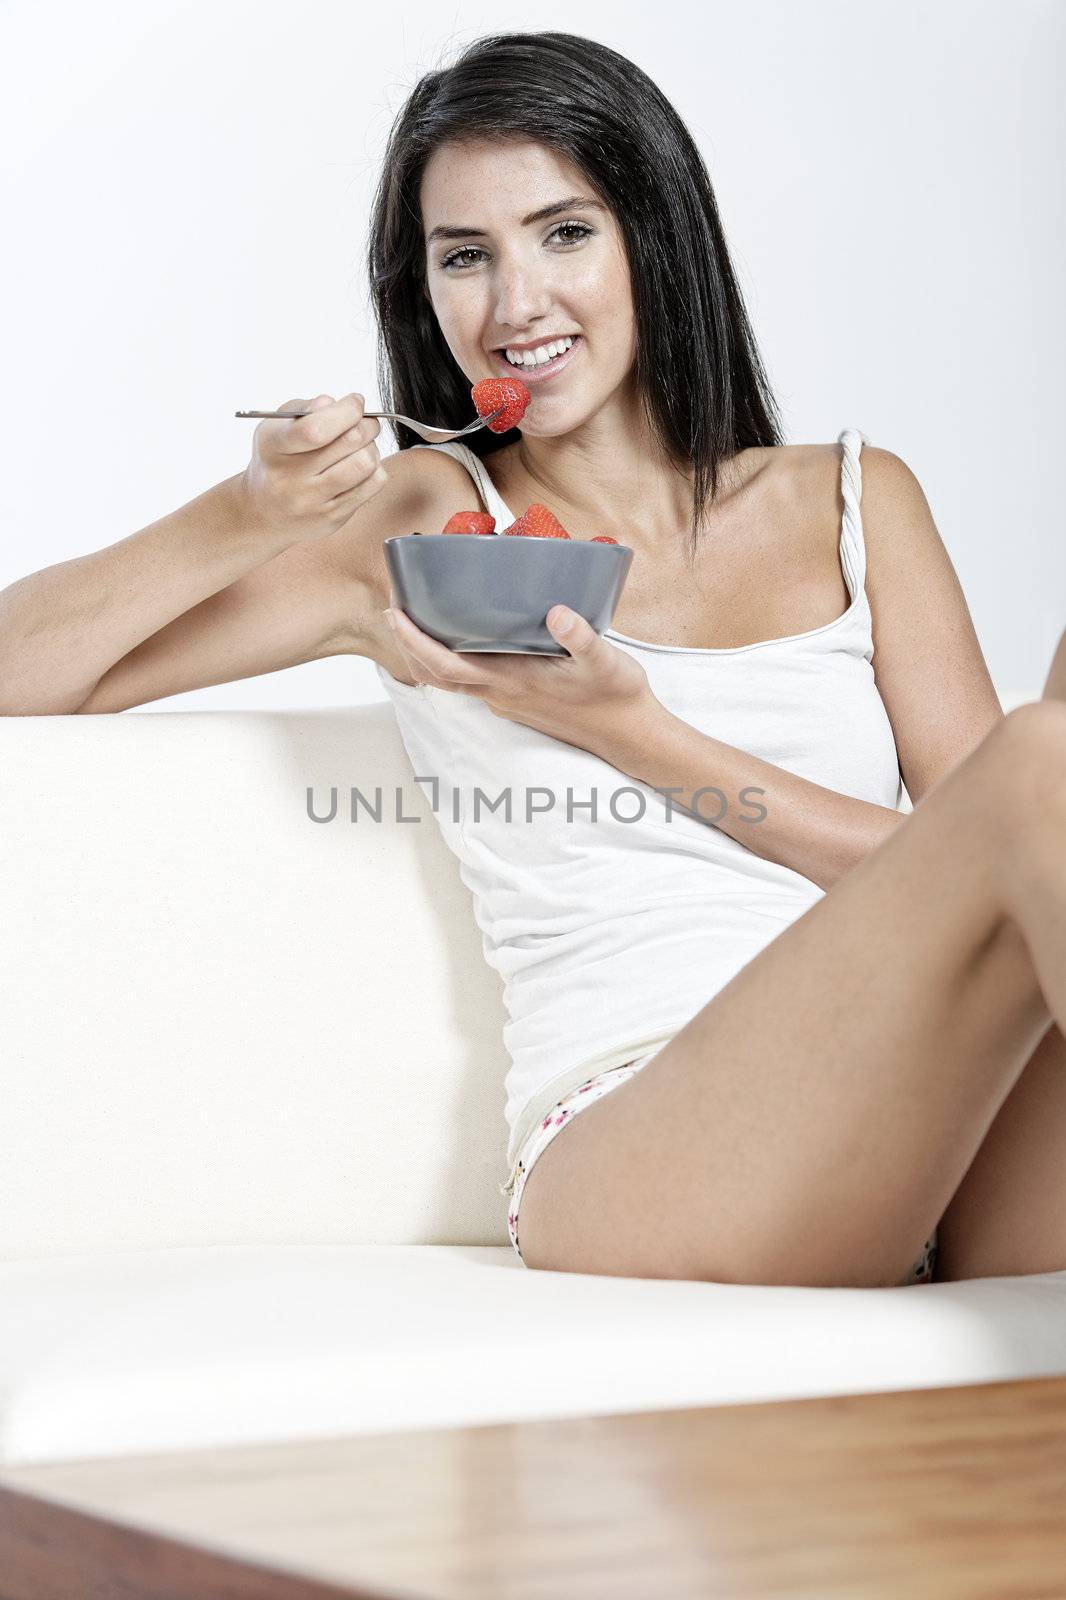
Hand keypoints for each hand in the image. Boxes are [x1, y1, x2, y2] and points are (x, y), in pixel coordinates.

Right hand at [240, 393, 386, 543]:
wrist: (264, 511)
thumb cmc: (277, 458)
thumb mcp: (278, 426)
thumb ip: (305, 409)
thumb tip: (332, 403)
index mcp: (274, 447)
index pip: (316, 430)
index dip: (346, 411)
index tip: (355, 402)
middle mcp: (291, 478)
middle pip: (349, 442)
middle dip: (366, 425)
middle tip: (365, 422)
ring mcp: (313, 501)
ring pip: (365, 464)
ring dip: (372, 448)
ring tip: (362, 446)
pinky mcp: (333, 517)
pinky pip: (372, 486)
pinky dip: (375, 469)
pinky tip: (361, 467)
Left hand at [385, 602, 659, 760]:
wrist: (629, 734)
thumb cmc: (617, 697)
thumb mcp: (605, 660)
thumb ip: (580, 636)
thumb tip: (558, 611)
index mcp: (513, 681)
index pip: (446, 664)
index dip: (415, 641)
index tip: (394, 613)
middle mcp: (501, 693)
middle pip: (435, 675)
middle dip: (409, 645)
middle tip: (394, 608)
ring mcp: (507, 700)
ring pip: (451, 679)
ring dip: (426, 653)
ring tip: (416, 620)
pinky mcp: (517, 700)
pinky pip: (471, 680)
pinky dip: (452, 659)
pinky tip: (461, 637)